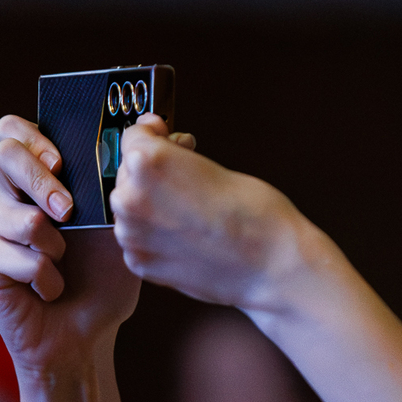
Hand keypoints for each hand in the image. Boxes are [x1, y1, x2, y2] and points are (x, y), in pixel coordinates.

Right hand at [0, 115, 141, 376]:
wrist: (88, 338)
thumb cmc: (105, 280)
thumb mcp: (131, 227)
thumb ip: (145, 182)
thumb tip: (184, 137)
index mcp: (45, 181)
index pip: (18, 132)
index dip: (33, 134)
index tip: (62, 159)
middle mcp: (14, 197)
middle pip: (3, 153)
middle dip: (38, 179)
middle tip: (69, 210)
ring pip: (8, 211)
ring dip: (49, 244)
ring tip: (65, 265)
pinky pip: (7, 253)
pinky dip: (41, 276)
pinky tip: (51, 289)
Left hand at [110, 114, 309, 311]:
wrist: (272, 266)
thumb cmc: (256, 216)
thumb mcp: (213, 166)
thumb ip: (175, 160)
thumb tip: (159, 162)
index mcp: (149, 163)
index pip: (133, 137)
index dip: (153, 135)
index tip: (162, 137)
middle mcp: (131, 197)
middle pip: (129, 173)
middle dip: (153, 173)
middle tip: (187, 180)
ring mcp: (132, 234)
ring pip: (130, 207)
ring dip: (151, 205)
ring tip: (189, 213)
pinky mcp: (139, 262)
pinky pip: (136, 238)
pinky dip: (153, 235)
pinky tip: (183, 235)